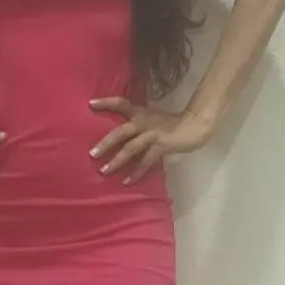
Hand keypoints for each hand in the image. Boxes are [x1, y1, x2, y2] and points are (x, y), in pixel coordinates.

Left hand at [90, 96, 212, 183]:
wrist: (194, 126)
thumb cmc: (171, 124)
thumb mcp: (151, 119)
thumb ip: (137, 125)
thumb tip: (118, 135)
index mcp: (140, 113)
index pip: (121, 103)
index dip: (106, 102)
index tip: (90, 104)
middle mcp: (144, 122)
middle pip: (120, 132)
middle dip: (105, 143)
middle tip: (92, 154)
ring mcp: (152, 134)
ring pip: (131, 148)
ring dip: (116, 160)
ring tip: (104, 171)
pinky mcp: (161, 146)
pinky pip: (145, 161)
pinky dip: (135, 172)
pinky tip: (126, 181)